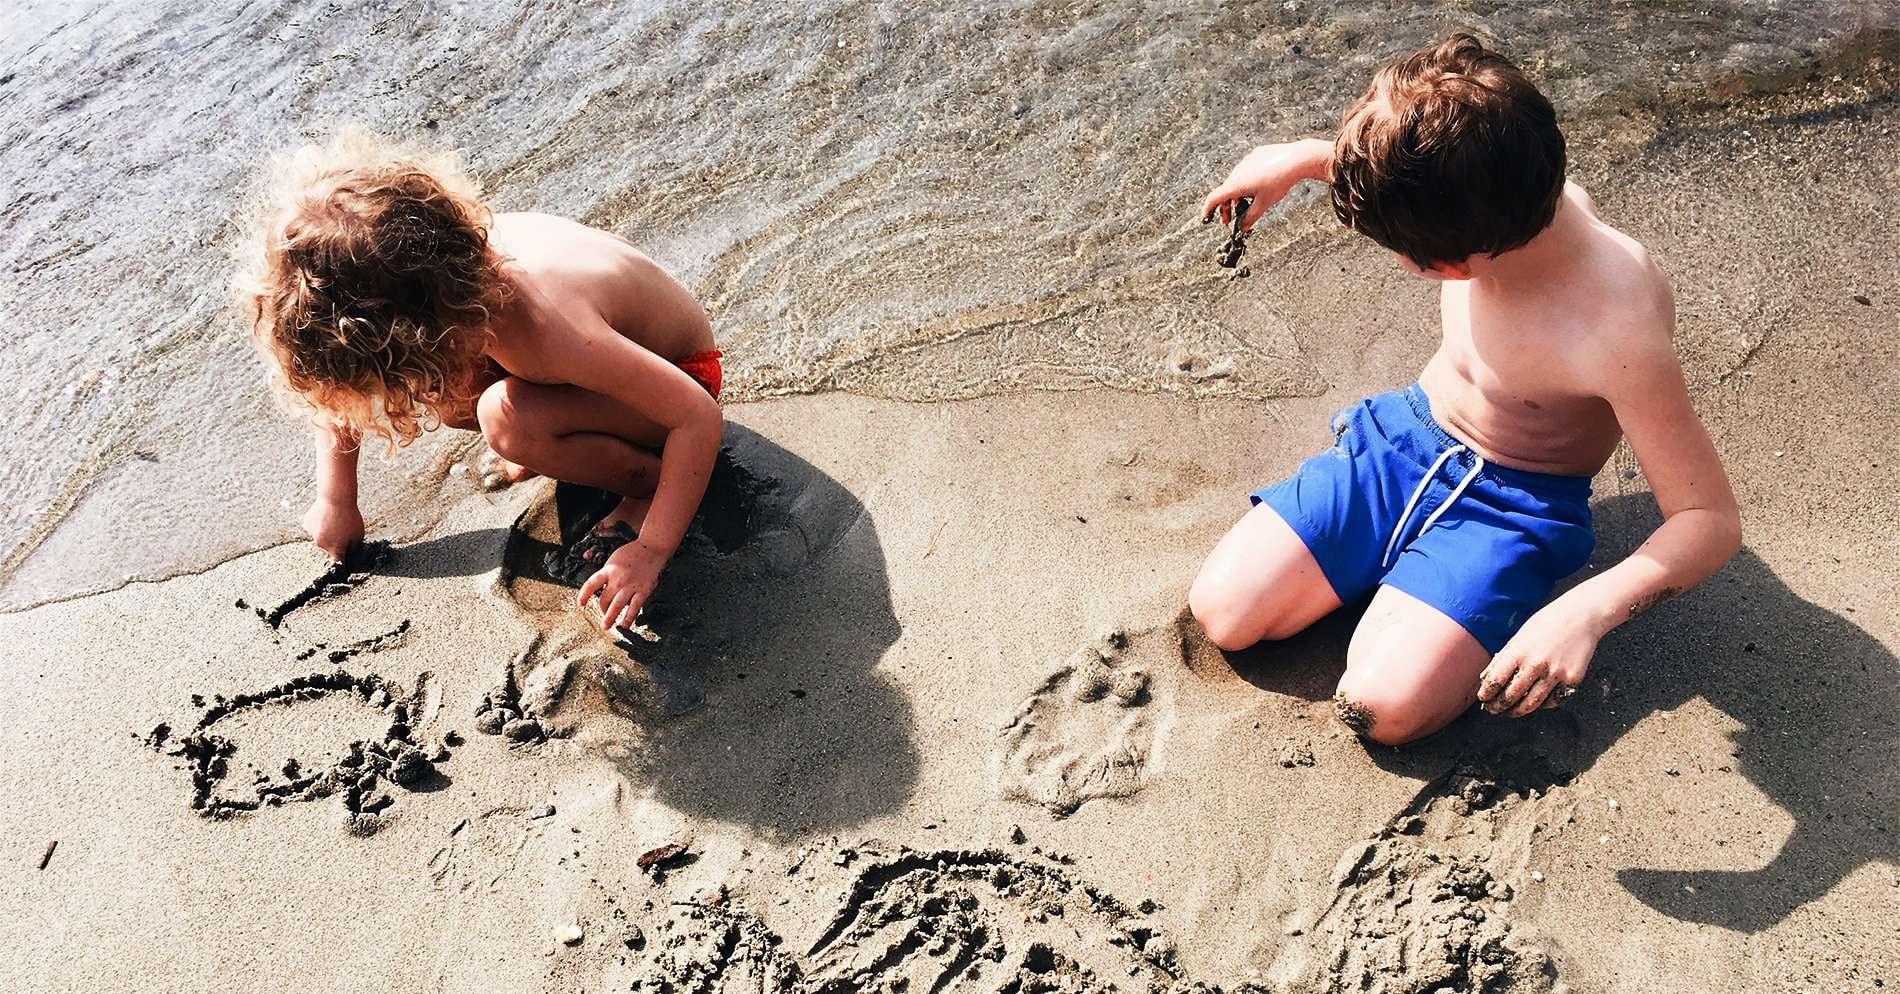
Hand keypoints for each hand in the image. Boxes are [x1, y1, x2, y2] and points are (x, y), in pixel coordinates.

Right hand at [302, 497, 363, 560]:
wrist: (336, 499)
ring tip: (333, 520)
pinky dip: (318, 524)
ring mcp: (312, 534)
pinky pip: (313, 527)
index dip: (341, 562)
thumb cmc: (350, 517)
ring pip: (319, 537)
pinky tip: (325, 516)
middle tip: (341, 529)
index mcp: (335, 549)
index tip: (343, 562)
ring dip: (325, 532)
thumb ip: (353, 548)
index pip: (337, 563)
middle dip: (334, 542)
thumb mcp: (359, 535)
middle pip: (327, 547)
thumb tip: (349, 553)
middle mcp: (321, 545)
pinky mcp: (306, 524)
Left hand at [577, 540, 667, 630]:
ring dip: (610, 618)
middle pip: (604, 599)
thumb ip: (607, 574)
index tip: (581, 603)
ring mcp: (631, 585)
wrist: (652, 548)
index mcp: (609, 569)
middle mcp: (618, 578)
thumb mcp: (613, 560)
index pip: (591, 584)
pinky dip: (629, 618)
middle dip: (602, 609)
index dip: (584, 595)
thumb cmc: (632, 553)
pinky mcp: (643, 590)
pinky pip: (634, 608)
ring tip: (606, 626)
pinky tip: (625, 624)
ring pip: (617, 606)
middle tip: (603, 615)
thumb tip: (601, 589)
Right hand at [1201, 138, 1331, 230]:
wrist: (1296, 159)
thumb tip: (1242, 229)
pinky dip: (1247, 181)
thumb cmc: (1279, 182)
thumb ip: (1250, 218)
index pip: (1214, 198)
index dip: (1207, 210)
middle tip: (1229, 220)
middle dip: (1226, 207)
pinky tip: (1260, 185)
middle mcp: (1237, 172)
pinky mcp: (1256, 155)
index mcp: (1236, 185)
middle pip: (1225, 191)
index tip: (1206, 218)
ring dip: (1236, 194)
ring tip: (1245, 203)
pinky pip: (1247, 171)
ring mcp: (1246, 162)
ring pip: (1236, 180)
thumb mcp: (1264, 204)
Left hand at [1476, 602, 1603, 716]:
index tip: (1483, 699)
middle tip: (1493, 710)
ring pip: (1532, 703)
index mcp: (1519, 652)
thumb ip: (1505, 657)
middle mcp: (1536, 665)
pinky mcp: (1572, 679)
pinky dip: (1543, 705)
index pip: (1496, 681)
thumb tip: (1487, 678)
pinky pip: (1554, 700)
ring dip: (1518, 711)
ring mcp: (1556, 674)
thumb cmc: (1546, 624)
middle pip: (1512, 696)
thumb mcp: (1520, 636)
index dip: (1487, 693)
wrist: (1581, 617)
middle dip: (1499, 706)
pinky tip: (1536, 703)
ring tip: (1511, 712)